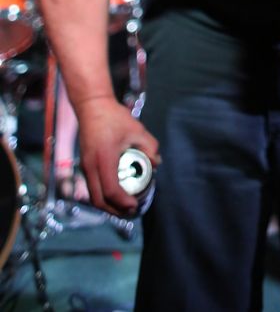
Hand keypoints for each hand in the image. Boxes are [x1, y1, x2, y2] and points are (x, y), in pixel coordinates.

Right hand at [76, 97, 159, 216]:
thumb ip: (149, 146)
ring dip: (108, 205)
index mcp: (103, 159)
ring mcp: (85, 167)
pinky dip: (102, 196)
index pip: (111, 190)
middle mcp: (91, 167)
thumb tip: (156, 163)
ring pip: (93, 196)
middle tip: (131, 211)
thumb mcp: (136, 129)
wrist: (92, 106)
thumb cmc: (114, 117)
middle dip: (115, 211)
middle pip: (99, 200)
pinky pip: (92, 188)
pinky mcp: (84, 165)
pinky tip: (115, 194)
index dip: (123, 202)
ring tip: (124, 207)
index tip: (135, 205)